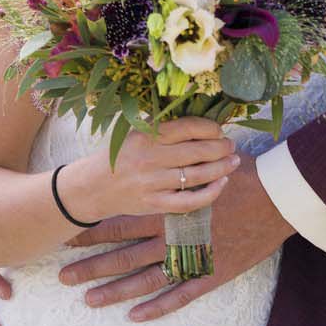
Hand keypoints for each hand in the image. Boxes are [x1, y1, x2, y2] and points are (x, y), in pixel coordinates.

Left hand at [56, 157, 294, 321]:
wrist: (281, 197)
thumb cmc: (248, 174)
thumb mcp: (207, 162)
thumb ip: (179, 164)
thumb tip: (158, 150)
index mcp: (170, 208)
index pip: (121, 222)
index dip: (93, 231)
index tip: (68, 237)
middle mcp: (174, 235)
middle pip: (124, 255)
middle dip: (92, 266)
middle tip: (63, 277)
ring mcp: (193, 257)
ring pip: (145, 280)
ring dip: (115, 291)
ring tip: (89, 300)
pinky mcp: (213, 274)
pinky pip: (180, 295)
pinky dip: (158, 307)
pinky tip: (136, 316)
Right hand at [65, 116, 239, 221]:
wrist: (92, 187)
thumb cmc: (122, 155)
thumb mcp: (137, 133)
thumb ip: (166, 127)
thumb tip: (206, 121)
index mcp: (147, 136)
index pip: (190, 127)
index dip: (212, 128)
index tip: (219, 131)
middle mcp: (149, 158)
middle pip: (198, 152)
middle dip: (222, 148)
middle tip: (231, 146)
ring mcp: (151, 183)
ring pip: (197, 175)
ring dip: (222, 168)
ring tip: (233, 162)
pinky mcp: (153, 204)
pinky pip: (188, 202)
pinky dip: (210, 193)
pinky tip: (222, 183)